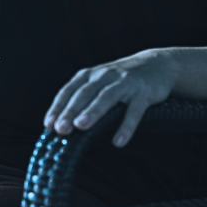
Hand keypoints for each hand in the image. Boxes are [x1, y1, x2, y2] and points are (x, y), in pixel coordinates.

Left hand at [43, 50, 177, 147]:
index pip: (69, 90)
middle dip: (71, 111)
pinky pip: (134, 110)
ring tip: (81, 127)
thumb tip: (63, 125)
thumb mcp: (100, 83)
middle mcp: (105, 75)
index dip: (58, 107)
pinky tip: (119, 141)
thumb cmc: (122, 79)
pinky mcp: (144, 92)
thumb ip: (84, 99)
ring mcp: (125, 82)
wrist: (157, 65)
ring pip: (106, 97)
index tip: (48, 124)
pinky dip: (126, 126)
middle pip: (84, 93)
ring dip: (93, 112)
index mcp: (90, 75)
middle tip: (61, 128)